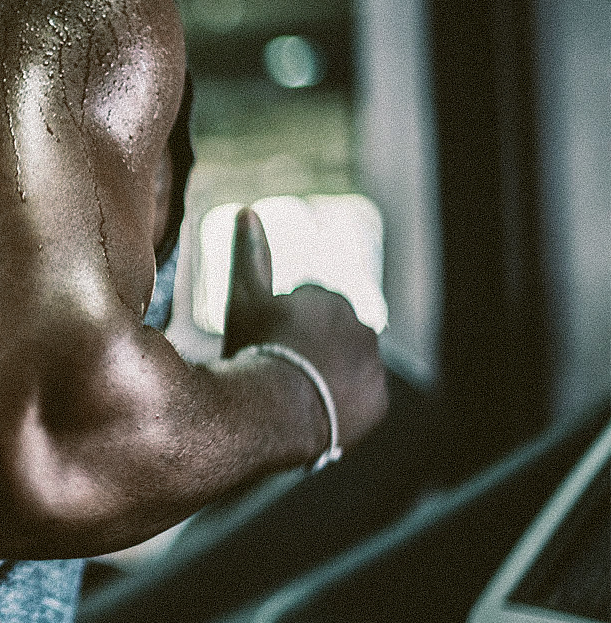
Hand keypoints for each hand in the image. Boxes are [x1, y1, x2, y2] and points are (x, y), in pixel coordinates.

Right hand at [222, 207, 386, 449]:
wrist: (273, 410)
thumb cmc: (254, 349)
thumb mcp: (244, 299)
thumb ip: (250, 255)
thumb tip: (248, 210)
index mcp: (330, 299)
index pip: (307, 309)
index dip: (283, 328)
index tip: (266, 345)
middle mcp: (362, 327)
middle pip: (331, 338)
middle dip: (312, 349)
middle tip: (280, 371)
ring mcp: (373, 366)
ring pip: (348, 368)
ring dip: (330, 376)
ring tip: (297, 396)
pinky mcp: (378, 401)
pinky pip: (361, 400)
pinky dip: (344, 404)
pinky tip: (315, 412)